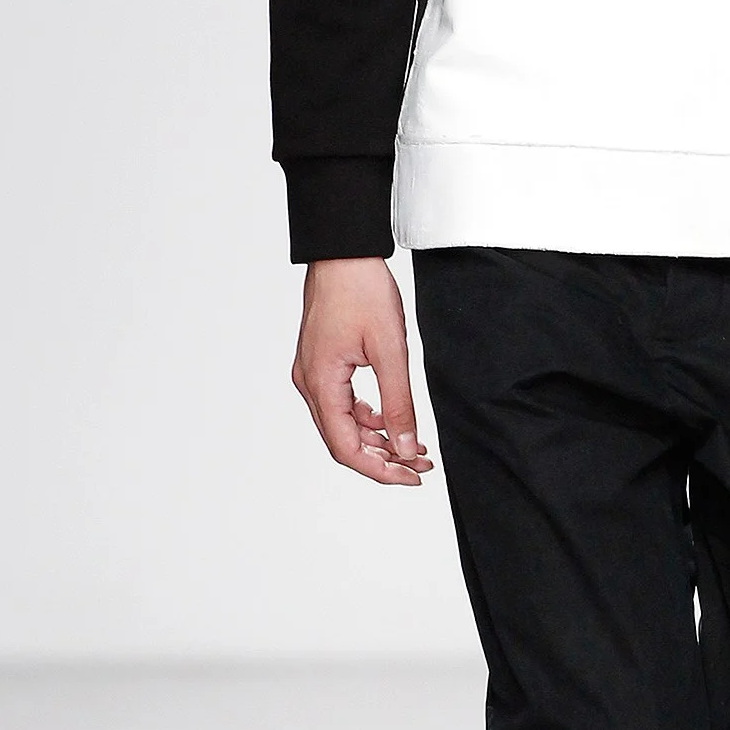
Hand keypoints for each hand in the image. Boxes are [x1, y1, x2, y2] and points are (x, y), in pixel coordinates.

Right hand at [291, 257, 434, 485]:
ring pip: (342, 425)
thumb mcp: (390, 351)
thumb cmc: (361, 290)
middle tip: (420, 466)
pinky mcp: (320, 363)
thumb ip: (399, 404)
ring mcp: (311, 373)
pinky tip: (392, 420)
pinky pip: (341, 404)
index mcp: (321, 383)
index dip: (380, 470)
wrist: (343, 253)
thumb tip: (405, 447)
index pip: (346, 448)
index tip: (412, 477)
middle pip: (342, 442)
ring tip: (413, 446)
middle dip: (382, 459)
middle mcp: (309, 383)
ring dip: (376, 439)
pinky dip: (366, 418)